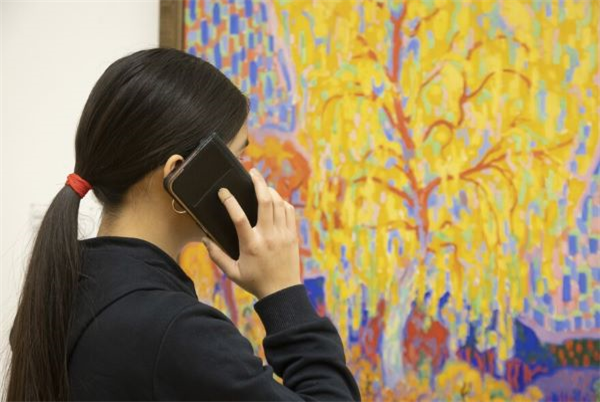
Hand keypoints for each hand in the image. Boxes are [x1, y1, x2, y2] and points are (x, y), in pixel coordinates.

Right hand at [202, 168, 301, 299]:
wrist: (282, 291)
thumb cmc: (255, 281)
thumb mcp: (232, 273)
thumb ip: (217, 256)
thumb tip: (204, 239)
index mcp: (251, 245)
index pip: (239, 217)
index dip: (229, 201)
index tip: (222, 191)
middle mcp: (268, 236)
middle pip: (265, 202)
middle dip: (258, 183)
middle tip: (252, 172)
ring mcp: (283, 234)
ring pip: (279, 203)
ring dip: (270, 190)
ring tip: (262, 184)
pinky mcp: (292, 235)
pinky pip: (289, 210)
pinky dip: (282, 201)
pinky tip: (275, 199)